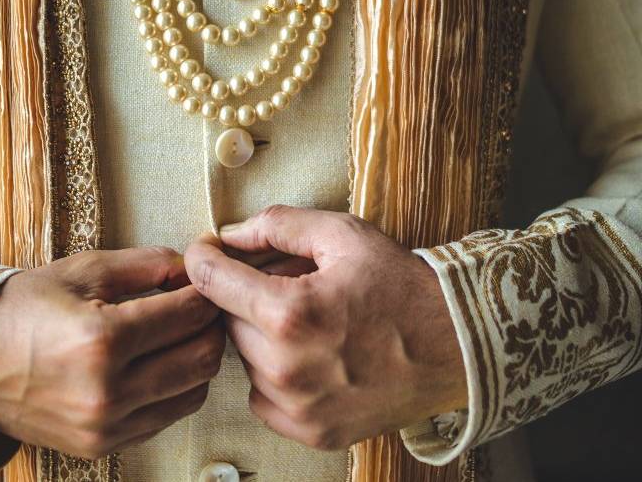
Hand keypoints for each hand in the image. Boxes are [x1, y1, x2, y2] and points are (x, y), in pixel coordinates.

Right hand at [0, 247, 224, 459]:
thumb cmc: (23, 311)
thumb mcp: (83, 271)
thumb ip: (145, 265)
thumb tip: (190, 267)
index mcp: (102, 340)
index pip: (188, 315)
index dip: (207, 294)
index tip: (207, 283)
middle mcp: (108, 391)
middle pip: (202, 359)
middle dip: (212, 328)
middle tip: (203, 309)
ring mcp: (106, 426)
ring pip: (193, 393)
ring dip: (198, 361)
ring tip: (181, 336)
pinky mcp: (103, 445)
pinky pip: (166, 417)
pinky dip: (174, 389)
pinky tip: (159, 365)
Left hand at [184, 206, 465, 449]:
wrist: (455, 345)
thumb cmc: (401, 286)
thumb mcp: (343, 236)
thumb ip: (278, 226)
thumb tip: (229, 234)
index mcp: (291, 313)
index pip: (211, 282)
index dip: (203, 259)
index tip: (207, 252)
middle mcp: (287, 368)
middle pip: (226, 321)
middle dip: (244, 297)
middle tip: (282, 284)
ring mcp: (298, 407)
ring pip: (244, 360)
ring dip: (260, 336)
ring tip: (305, 320)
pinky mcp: (310, 431)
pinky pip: (262, 397)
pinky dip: (273, 375)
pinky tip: (308, 356)